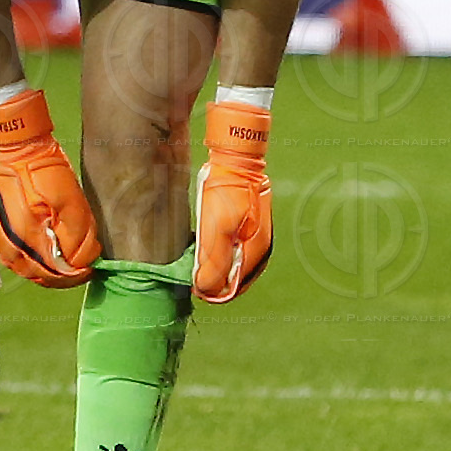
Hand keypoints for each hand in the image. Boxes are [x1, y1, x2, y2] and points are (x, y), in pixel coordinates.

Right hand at [0, 87, 99, 287]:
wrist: (23, 150)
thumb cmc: (48, 171)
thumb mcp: (72, 202)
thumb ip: (77, 237)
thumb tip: (81, 263)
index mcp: (28, 233)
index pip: (51, 270)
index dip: (71, 276)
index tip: (86, 270)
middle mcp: (12, 239)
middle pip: (36, 273)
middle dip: (59, 277)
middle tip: (78, 271)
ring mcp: (3, 234)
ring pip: (22, 268)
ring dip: (43, 272)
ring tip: (62, 267)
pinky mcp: (1, 228)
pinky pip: (12, 257)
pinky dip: (29, 263)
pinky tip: (42, 257)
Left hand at [192, 103, 272, 303]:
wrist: (236, 159)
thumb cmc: (228, 192)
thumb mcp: (218, 228)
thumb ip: (213, 261)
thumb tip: (205, 288)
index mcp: (256, 253)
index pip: (234, 287)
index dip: (212, 291)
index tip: (192, 287)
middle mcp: (259, 249)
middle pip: (234, 278)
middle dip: (213, 280)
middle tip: (191, 276)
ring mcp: (255, 237)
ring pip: (232, 264)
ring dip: (214, 268)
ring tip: (195, 264)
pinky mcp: (247, 226)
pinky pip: (232, 250)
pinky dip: (217, 254)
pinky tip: (203, 249)